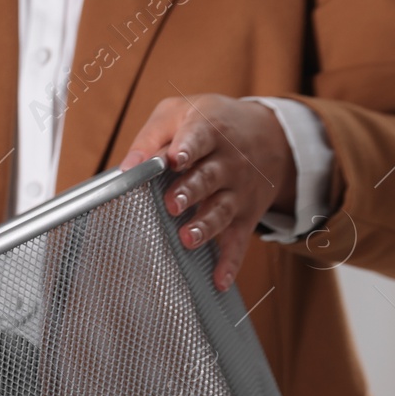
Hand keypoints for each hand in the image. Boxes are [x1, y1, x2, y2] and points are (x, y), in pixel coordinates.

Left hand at [120, 95, 296, 290]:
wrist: (269, 134)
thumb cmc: (210, 124)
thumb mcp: (180, 113)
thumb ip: (151, 137)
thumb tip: (125, 167)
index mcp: (208, 131)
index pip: (199, 137)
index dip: (187, 148)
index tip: (175, 158)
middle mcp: (228, 163)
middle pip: (209, 178)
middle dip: (191, 192)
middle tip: (172, 204)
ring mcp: (238, 191)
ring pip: (222, 210)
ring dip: (206, 226)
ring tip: (188, 238)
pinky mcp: (245, 215)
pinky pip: (239, 241)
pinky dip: (231, 263)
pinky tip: (220, 281)